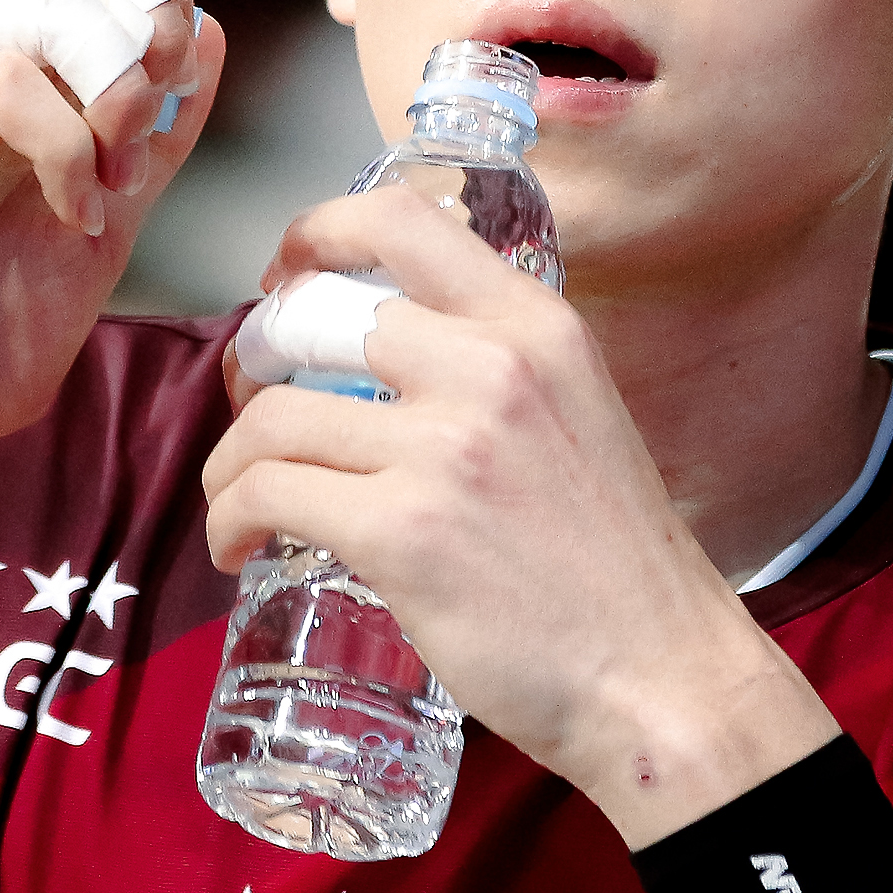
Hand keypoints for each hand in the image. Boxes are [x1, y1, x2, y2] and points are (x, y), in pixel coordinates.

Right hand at [0, 0, 223, 525]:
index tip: (175, 97)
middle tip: (145, 139)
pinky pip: (5, 82)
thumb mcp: (100, 232)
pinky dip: (68, 149)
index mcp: (18, 71)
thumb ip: (150, 144)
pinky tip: (75, 218)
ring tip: (112, 190)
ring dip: (116, 93)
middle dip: (155, 30)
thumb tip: (208, 37)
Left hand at [200, 187, 839, 845]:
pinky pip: (268, 494)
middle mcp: (490, 366)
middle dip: (256, 358)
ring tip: (239, 497)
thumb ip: (499, 368)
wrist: (661, 674)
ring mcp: (443, 448)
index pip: (398, 219)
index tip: (286, 276)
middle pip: (311, 316)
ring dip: (231, 460)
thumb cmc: (618, 564)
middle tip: (251, 400)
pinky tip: (240, 547)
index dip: (315, 234)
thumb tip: (391, 349)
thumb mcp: (578, 411)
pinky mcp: (402, 531)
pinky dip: (230, 519)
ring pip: (273, 417)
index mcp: (536, 324)